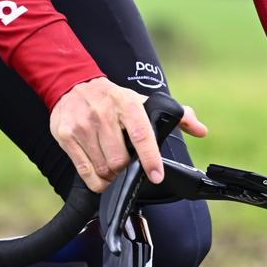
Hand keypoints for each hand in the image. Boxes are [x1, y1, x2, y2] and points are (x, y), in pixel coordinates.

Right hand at [50, 78, 207, 191]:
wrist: (73, 85)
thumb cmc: (113, 98)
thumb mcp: (142, 101)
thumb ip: (176, 116)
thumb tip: (201, 130)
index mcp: (127, 103)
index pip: (141, 134)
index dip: (150, 158)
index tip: (156, 175)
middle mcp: (103, 113)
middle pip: (119, 160)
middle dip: (126, 171)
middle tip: (127, 167)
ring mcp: (82, 125)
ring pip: (103, 168)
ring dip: (111, 176)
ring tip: (113, 168)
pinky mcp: (65, 135)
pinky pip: (85, 172)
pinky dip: (96, 181)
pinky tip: (100, 176)